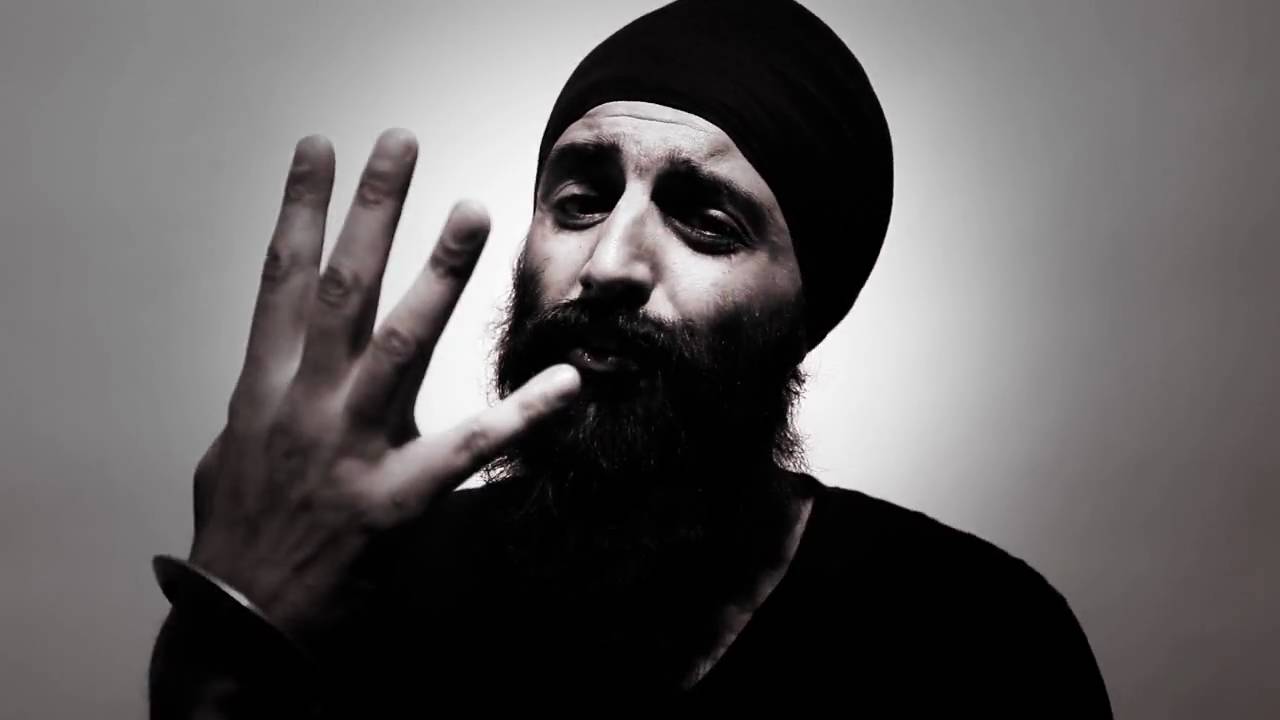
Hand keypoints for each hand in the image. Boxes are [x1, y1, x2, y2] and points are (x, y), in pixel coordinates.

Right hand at [186, 129, 579, 648]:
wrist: (238, 626)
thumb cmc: (237, 540)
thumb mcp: (230, 458)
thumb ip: (265, 403)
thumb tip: (282, 371)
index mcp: (264, 390)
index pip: (278, 280)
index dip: (297, 208)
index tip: (316, 149)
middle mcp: (306, 404)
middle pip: (341, 288)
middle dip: (372, 210)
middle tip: (401, 144)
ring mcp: (351, 448)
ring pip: (400, 342)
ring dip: (438, 273)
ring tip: (472, 210)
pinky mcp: (395, 499)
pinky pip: (470, 448)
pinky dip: (523, 415)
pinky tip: (566, 382)